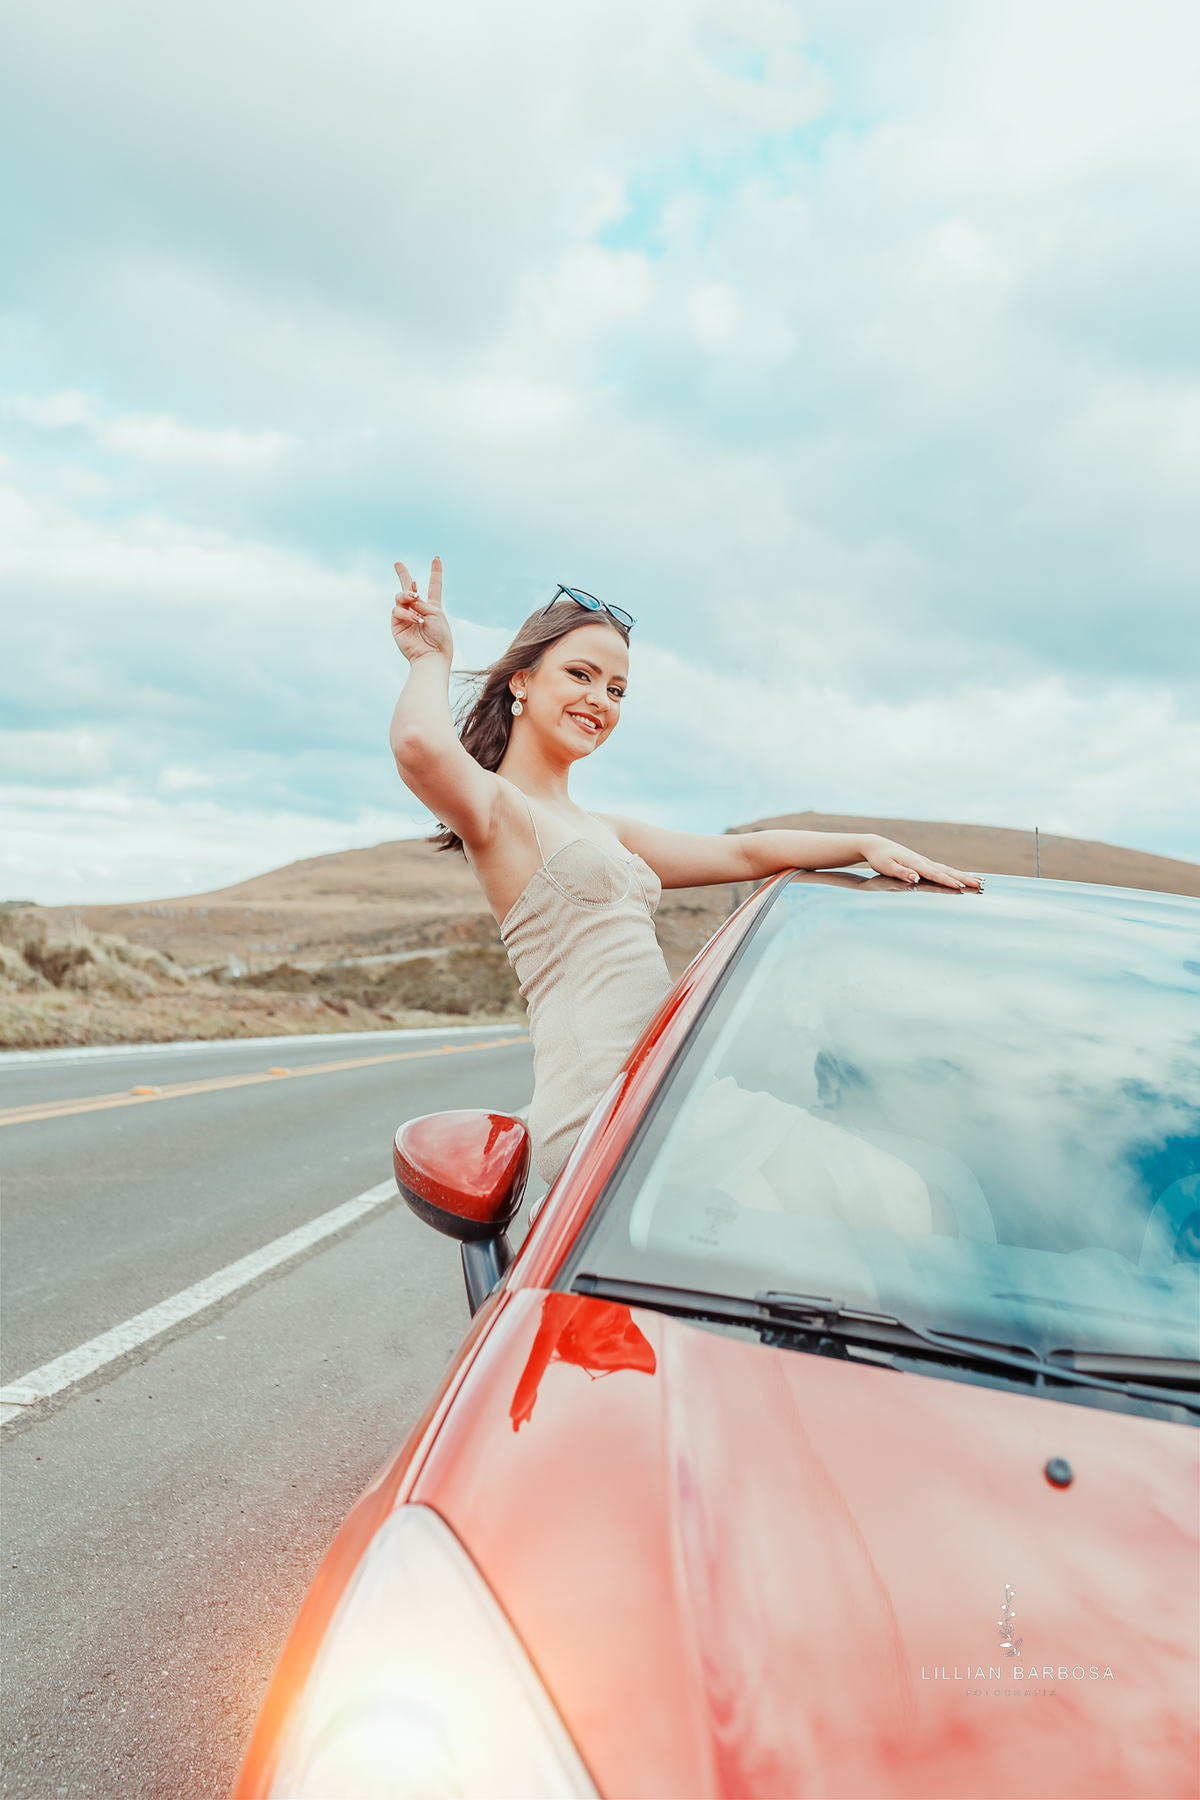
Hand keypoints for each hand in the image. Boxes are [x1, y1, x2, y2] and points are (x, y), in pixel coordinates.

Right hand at [391, 557, 453, 663]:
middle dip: (403, 574)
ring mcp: (406, 616)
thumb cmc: (439, 637)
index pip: (434, 586)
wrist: (432, 656)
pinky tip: (416, 620)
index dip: (435, 572)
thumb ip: (420, 602)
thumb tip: (407, 598)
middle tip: (397, 563)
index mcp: (432, 607)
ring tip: (415, 600)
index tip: (437, 559)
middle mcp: (418, 609)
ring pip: (400, 596)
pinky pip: (397, 611)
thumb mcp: (435, 613)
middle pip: (408, 588)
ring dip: (408, 596)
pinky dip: (406, 614)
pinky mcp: (397, 625)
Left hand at [861, 835, 982, 891]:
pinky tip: (961, 876)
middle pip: (946, 871)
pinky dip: (953, 872)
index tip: (960, 887)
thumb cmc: (880, 858)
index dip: (947, 881)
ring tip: (978, 881)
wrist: (876, 845)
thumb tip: (915, 877)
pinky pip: (942, 868)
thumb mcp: (886, 867)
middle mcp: (923, 861)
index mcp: (915, 863)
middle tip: (979, 884)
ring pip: (947, 869)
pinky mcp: (923, 862)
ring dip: (962, 875)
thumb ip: (901, 873)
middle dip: (963, 878)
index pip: (934, 874)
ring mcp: (924, 861)